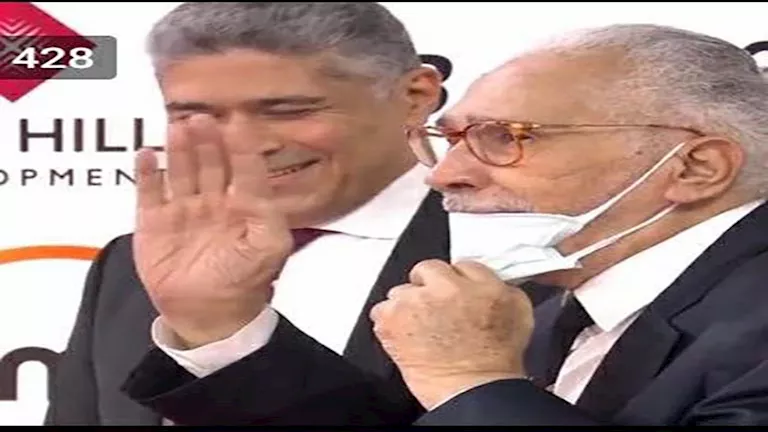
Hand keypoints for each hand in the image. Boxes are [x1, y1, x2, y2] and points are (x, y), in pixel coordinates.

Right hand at [132, 115, 292, 348]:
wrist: (209, 315)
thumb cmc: (245, 280)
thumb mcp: (270, 245)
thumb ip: (268, 211)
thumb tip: (257, 179)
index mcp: (245, 204)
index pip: (245, 166)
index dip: (241, 144)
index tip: (237, 121)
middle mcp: (214, 201)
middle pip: (211, 161)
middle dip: (207, 139)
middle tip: (203, 119)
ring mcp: (184, 210)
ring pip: (181, 170)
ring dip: (179, 148)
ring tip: (179, 127)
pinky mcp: (154, 223)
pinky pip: (149, 192)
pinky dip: (147, 174)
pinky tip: (147, 154)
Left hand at [371, 259, 533, 408]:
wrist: (473, 391)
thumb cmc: (495, 362)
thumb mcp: (518, 312)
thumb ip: (501, 286)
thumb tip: (486, 280)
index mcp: (481, 283)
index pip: (461, 265)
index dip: (456, 281)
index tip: (453, 294)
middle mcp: (447, 287)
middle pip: (428, 269)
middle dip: (428, 288)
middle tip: (434, 311)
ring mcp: (416, 300)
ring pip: (402, 290)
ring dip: (408, 306)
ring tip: (421, 330)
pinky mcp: (393, 319)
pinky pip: (381, 310)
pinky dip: (389, 323)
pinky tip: (405, 337)